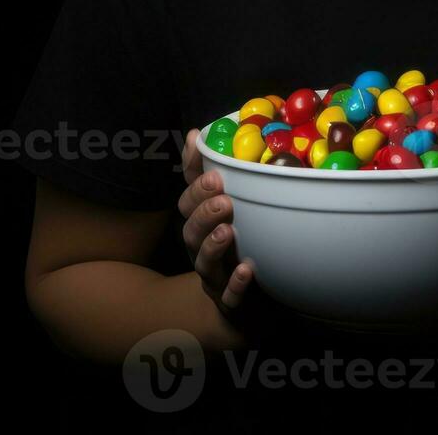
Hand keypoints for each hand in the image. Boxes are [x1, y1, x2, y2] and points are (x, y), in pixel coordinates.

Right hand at [178, 128, 262, 328]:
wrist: (248, 303)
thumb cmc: (239, 244)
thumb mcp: (228, 204)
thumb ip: (213, 171)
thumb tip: (195, 133)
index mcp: (202, 222)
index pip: (189, 199)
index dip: (196, 182)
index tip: (213, 168)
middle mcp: (201, 248)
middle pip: (190, 230)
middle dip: (203, 211)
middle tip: (222, 196)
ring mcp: (214, 276)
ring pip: (203, 262)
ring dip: (213, 245)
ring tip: (228, 230)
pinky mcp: (229, 303)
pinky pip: (228, 297)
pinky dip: (235, 285)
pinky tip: (247, 270)